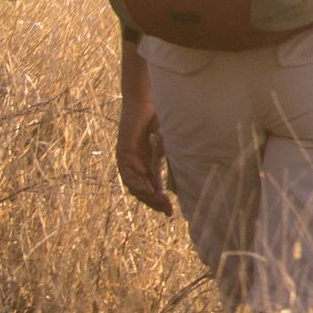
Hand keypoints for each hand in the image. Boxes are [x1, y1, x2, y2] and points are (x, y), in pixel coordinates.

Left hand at [115, 91, 171, 214]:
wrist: (148, 100)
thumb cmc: (162, 117)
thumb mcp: (170, 142)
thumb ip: (173, 157)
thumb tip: (190, 173)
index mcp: (149, 162)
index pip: (153, 187)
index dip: (160, 200)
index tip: (171, 212)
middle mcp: (137, 164)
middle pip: (143, 190)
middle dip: (155, 202)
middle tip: (167, 210)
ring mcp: (128, 161)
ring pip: (135, 187)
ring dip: (147, 197)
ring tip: (160, 202)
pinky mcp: (123, 155)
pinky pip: (128, 176)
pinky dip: (139, 184)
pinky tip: (149, 190)